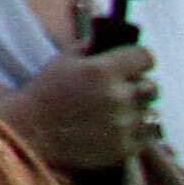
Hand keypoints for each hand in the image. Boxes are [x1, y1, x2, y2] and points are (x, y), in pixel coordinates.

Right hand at [3, 46, 157, 171]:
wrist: (32, 132)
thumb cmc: (45, 92)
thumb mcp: (62, 60)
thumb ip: (89, 46)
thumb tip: (108, 36)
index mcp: (103, 70)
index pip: (145, 57)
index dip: (139, 58)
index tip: (133, 63)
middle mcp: (118, 97)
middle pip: (152, 87)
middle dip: (139, 85)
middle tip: (123, 89)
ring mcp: (124, 124)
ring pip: (151, 112)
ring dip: (138, 110)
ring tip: (119, 111)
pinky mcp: (126, 148)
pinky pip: (146, 135)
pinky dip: (136, 130)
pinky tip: (118, 127)